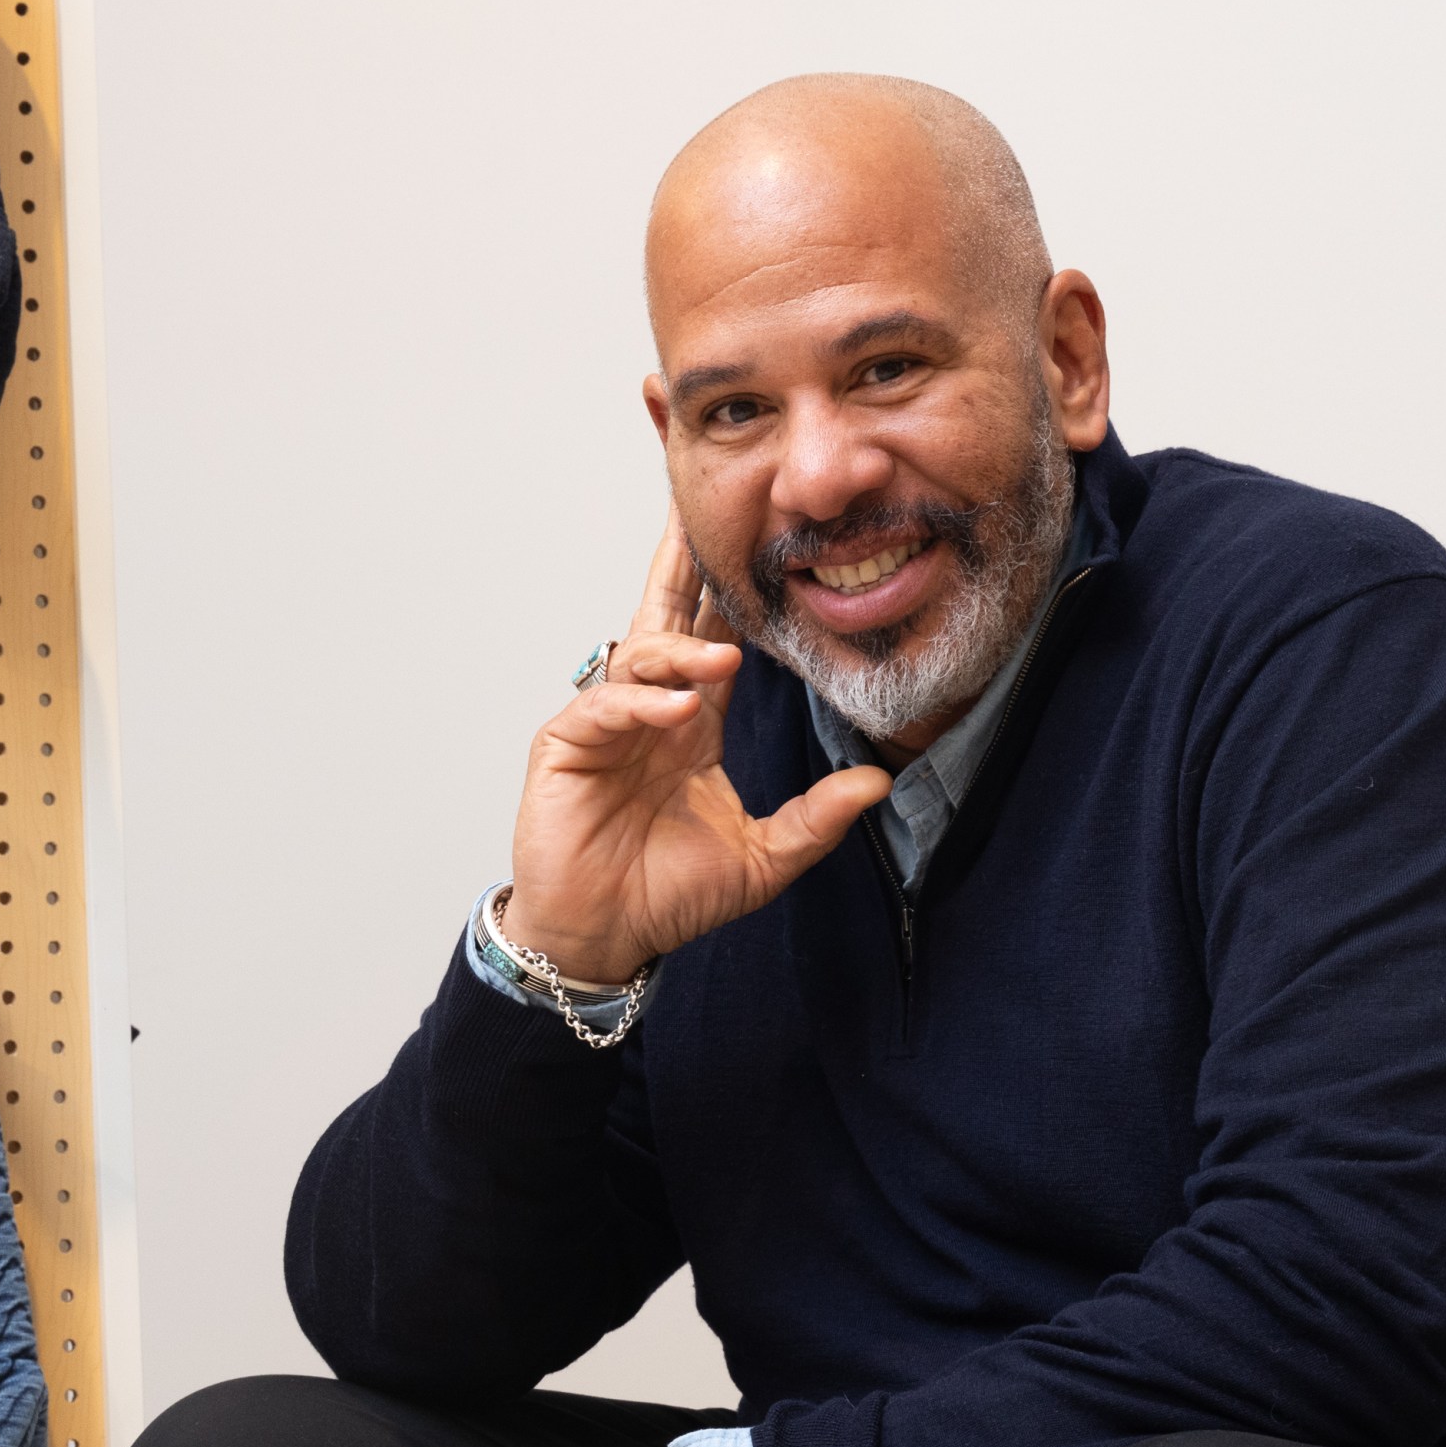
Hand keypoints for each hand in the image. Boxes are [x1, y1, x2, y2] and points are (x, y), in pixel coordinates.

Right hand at [505, 521, 895, 982]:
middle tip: (700, 507)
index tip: (760, 539)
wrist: (607, 938)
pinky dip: (642, 703)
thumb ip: (817, 820)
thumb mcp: (762, 859)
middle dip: (681, 563)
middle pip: (666, 619)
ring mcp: (604, 725)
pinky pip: (604, 707)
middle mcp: (649, 711)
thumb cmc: (668, 896)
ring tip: (723, 660)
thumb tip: (879, 784)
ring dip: (682, 653)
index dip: (731, 592)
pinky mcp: (567, 748)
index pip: (714, 639)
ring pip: (640, 657)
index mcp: (692, 722)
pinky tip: (677, 709)